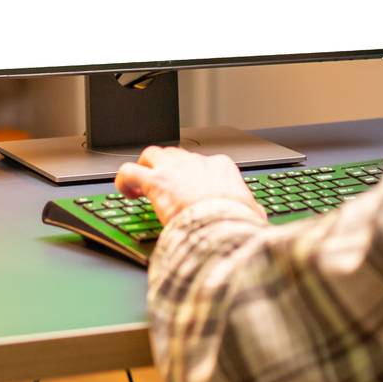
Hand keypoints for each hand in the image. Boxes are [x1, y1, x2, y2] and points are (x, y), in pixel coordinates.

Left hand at [115, 146, 265, 227]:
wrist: (225, 226)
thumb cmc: (238, 223)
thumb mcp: (252, 214)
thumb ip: (252, 212)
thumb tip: (258, 218)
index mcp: (221, 167)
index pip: (203, 164)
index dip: (193, 177)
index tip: (190, 193)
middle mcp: (196, 162)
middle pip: (176, 155)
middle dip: (168, 168)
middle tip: (165, 187)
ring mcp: (174, 169)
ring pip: (152, 155)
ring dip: (146, 168)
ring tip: (142, 187)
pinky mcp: (155, 181)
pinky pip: (129, 171)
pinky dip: (124, 180)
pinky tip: (126, 192)